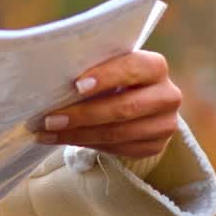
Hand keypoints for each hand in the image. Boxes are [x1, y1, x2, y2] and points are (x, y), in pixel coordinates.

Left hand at [32, 50, 181, 159]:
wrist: (139, 102)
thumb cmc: (114, 78)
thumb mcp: (108, 67)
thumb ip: (92, 68)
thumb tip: (53, 79)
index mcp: (155, 67)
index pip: (134, 68)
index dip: (106, 76)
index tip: (76, 85)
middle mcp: (167, 95)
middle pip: (124, 108)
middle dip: (82, 115)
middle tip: (49, 119)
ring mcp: (164, 124)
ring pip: (118, 133)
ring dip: (78, 134)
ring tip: (47, 132)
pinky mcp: (155, 146)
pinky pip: (117, 149)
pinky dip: (86, 144)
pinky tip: (62, 139)